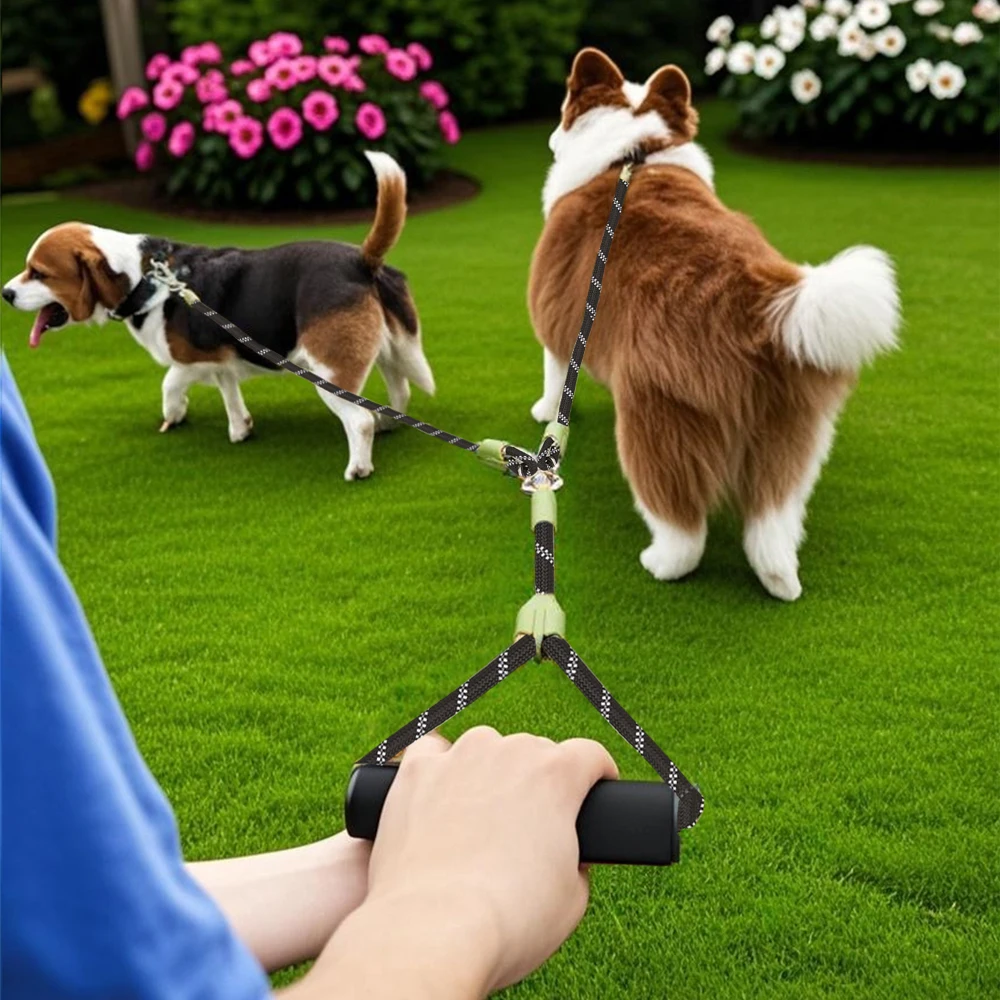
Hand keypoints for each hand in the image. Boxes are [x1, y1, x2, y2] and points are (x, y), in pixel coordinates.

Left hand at [369, 727, 617, 990]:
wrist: (434, 931)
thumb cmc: (509, 922)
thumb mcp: (573, 898)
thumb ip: (577, 858)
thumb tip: (563, 853)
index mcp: (556, 776)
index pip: (590, 755)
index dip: (598, 774)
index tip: (594, 789)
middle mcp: (509, 752)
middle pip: (534, 752)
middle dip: (539, 783)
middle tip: (530, 828)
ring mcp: (459, 757)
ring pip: (485, 748)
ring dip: (490, 773)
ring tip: (481, 820)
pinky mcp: (416, 772)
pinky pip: (432, 752)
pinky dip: (440, 769)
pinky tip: (440, 796)